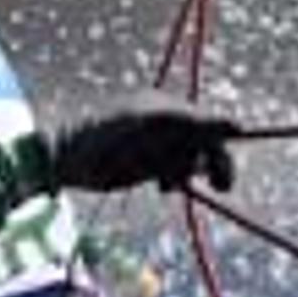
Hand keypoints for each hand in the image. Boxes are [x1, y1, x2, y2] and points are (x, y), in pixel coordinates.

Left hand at [47, 98, 238, 194]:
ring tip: (168, 185)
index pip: (208, 125)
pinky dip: (174, 179)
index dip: (220, 147)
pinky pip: (173, 170)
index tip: (225, 176)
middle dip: (209, 164)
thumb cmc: (103, 139)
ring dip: (188, 173)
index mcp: (167, 108)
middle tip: (219, 188)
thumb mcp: (152, 129)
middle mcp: (164, 122)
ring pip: (190, 159)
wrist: (60, 158)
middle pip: (203, 142)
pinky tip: (161, 187)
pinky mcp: (145, 162)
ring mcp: (154, 143)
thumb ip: (194, 125)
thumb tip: (237, 124)